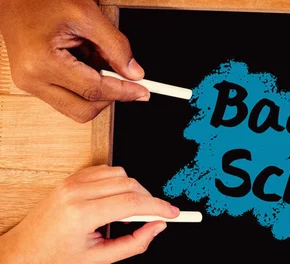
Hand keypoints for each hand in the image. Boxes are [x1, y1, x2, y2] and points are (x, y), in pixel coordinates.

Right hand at [0, 0, 149, 122]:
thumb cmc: (43, 0)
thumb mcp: (88, 16)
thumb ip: (116, 47)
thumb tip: (135, 74)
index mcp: (43, 62)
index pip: (94, 91)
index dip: (124, 92)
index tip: (143, 91)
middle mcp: (31, 79)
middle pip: (84, 110)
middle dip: (110, 97)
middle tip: (126, 80)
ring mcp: (29, 84)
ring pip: (76, 108)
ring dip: (96, 92)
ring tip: (96, 60)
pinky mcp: (32, 83)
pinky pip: (66, 97)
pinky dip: (83, 87)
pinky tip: (84, 62)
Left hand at [0, 165, 178, 263]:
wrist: (21, 254)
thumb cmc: (53, 259)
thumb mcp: (98, 259)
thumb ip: (134, 243)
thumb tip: (157, 228)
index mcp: (81, 214)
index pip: (131, 203)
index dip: (158, 207)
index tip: (173, 213)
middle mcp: (75, 193)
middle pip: (129, 184)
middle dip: (148, 199)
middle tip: (156, 217)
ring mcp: (71, 183)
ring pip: (119, 174)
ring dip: (133, 190)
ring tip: (129, 213)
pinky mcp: (70, 179)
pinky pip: (104, 171)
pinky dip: (117, 182)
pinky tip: (115, 200)